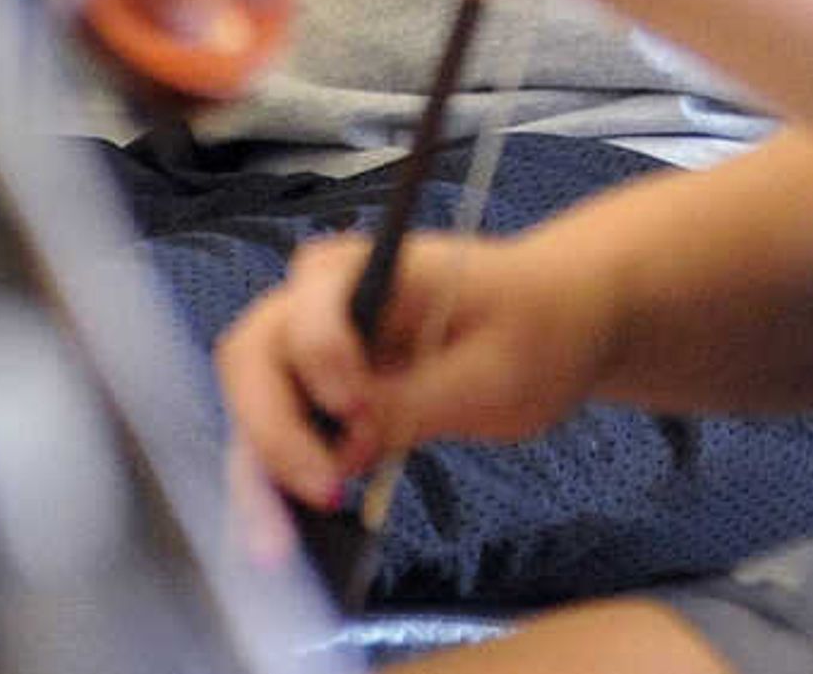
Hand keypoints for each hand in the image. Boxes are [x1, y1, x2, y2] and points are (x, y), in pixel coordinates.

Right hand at [213, 225, 618, 514]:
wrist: (557, 325)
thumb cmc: (537, 326)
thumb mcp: (496, 371)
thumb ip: (415, 403)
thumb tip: (345, 447)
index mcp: (369, 268)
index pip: (311, 310)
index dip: (321, 361)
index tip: (355, 411)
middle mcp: (324, 300)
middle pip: (255, 360)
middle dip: (271, 433)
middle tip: (321, 493)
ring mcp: (315, 347)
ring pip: (255, 407)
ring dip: (260, 475)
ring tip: (280, 546)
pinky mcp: (320, 394)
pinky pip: (281, 437)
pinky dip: (278, 483)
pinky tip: (289, 534)